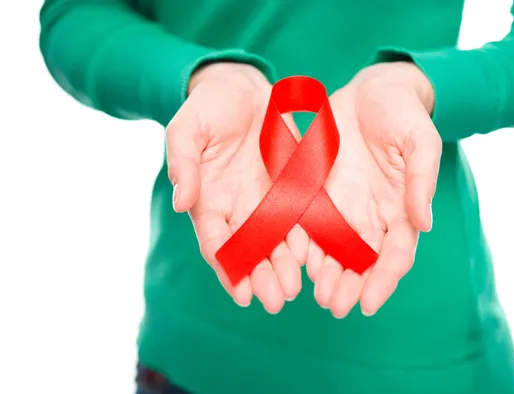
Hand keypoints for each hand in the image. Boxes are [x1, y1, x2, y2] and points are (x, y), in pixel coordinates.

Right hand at [167, 62, 308, 312]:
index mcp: (210, 200)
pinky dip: (306, 237)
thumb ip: (183, 164)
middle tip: (276, 301)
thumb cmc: (208, 108)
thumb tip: (181, 203)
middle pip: (251, 250)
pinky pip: (301, 215)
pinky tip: (313, 255)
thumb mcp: (186, 130)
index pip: (217, 243)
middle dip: (262, 276)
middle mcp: (239, 208)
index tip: (240, 294)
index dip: (228, 269)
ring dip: (285, 266)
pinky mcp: (293, 185)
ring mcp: (267, 199)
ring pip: (277, 240)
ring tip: (294, 289)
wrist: (242, 87)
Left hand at [307, 62, 441, 317]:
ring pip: (332, 249)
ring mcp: (342, 206)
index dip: (383, 281)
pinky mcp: (317, 190)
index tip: (369, 303)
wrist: (372, 90)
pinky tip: (292, 257)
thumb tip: (425, 223)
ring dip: (323, 273)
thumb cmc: (403, 114)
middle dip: (348, 285)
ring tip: (312, 292)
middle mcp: (370, 215)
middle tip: (333, 305)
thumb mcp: (420, 141)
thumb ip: (420, 180)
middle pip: (360, 261)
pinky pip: (306, 222)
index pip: (395, 255)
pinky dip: (300, 243)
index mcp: (399, 209)